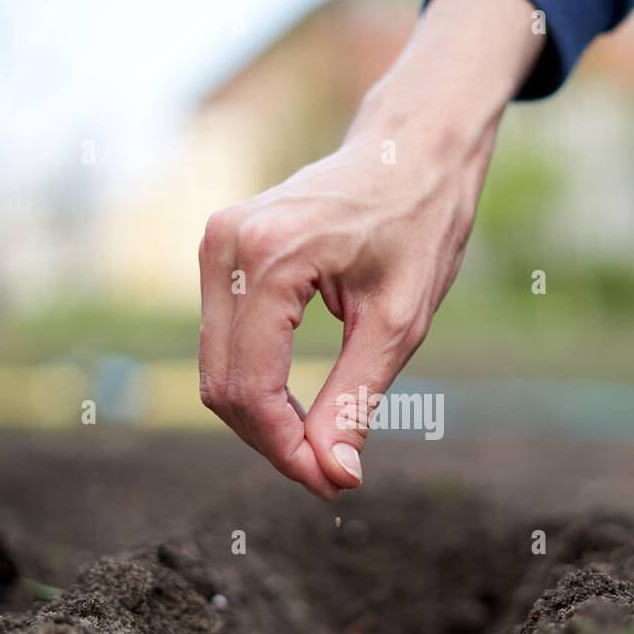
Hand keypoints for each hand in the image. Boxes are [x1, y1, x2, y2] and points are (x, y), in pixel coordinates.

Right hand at [197, 0, 541, 498]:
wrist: (410, 149)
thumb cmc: (418, 225)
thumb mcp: (399, 322)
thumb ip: (356, 400)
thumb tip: (333, 476)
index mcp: (269, 257)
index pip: (252, 388)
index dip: (287, 451)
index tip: (333, 484)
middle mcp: (225, 246)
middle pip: (223, 386)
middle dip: (273, 442)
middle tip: (332, 474)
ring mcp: (215, 244)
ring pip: (216, 371)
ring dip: (262, 419)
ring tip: (320, 443)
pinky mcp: (219, 251)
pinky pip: (223, 342)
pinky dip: (256, 384)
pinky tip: (299, 405)